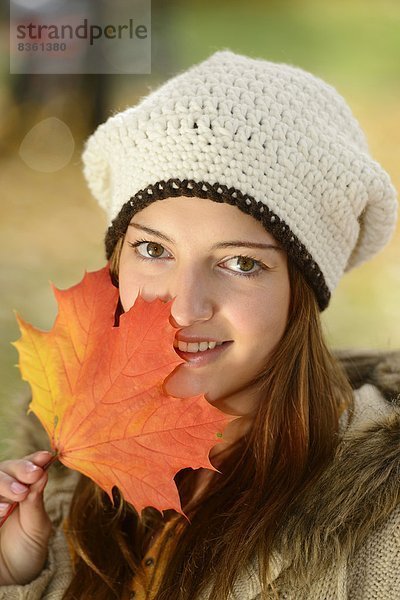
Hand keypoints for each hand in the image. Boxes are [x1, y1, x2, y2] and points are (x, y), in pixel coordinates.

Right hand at [0, 451, 52, 584]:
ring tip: (19, 495)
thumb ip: (36, 502)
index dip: (33, 460)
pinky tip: (3, 512)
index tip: (45, 458)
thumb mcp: (37, 527)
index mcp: (21, 488)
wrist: (9, 580)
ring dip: (4, 484)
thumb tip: (42, 472)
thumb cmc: (26, 550)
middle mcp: (2, 492)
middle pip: (4, 469)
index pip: (25, 466)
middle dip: (19, 470)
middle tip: (33, 475)